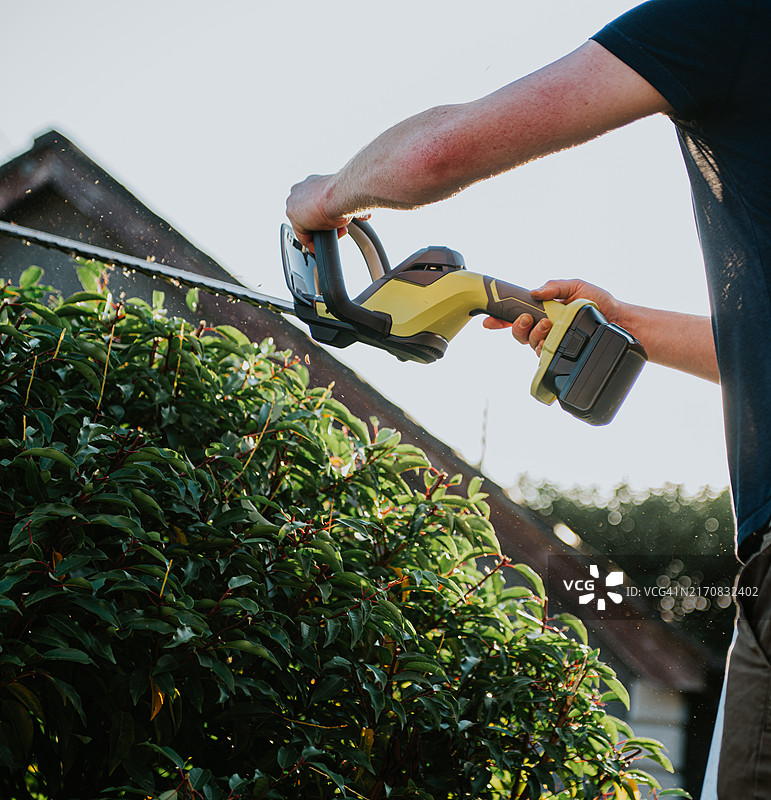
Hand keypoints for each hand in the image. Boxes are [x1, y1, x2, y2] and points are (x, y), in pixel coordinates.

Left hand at [285, 174, 358, 249]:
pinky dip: (311, 243)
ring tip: (335, 235)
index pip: (315, 205)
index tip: (338, 223)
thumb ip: (351, 208)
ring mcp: (294, 201)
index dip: (327, 217)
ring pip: (306, 225)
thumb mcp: (350, 201)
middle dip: (324, 226)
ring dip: (320, 233)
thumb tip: (366, 216)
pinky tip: (321, 246)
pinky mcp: (293, 214)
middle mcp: (301, 189)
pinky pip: (301, 234)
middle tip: (340, 230)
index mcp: (313, 183)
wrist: (343, 193)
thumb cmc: (348, 192)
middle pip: (309, 216)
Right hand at [483, 279, 621, 356]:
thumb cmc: (598, 302)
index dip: (500, 320)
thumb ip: (554, 286)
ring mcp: (551, 342)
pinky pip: (544, 355)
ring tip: (547, 325)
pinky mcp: (559, 354)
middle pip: (518, 333)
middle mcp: (544, 328)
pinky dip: (544, 346)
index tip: (488, 321)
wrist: (618, 320)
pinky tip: (552, 340)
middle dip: (517, 326)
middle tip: (527, 318)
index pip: (516, 316)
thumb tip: (534, 292)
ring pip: (530, 344)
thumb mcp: (575, 286)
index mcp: (543, 311)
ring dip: (534, 334)